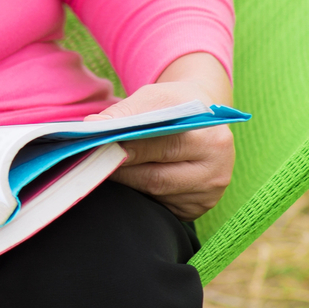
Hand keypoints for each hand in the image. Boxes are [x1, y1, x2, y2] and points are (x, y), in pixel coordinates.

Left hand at [88, 51, 233, 220]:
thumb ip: (126, 112)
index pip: (162, 148)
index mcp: (213, 141)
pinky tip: (130, 178)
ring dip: (127, 182)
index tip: (99, 146)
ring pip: (154, 194)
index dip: (127, 149)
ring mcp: (208, 196)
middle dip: (120, 168)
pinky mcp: (196, 209)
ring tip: (105, 166)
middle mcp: (217, 173)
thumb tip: (93, 126)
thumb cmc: (174, 105)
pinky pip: (159, 205)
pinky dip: (139, 192)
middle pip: (156, 178)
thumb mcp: (155, 97)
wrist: (200, 119)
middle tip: (91, 160)